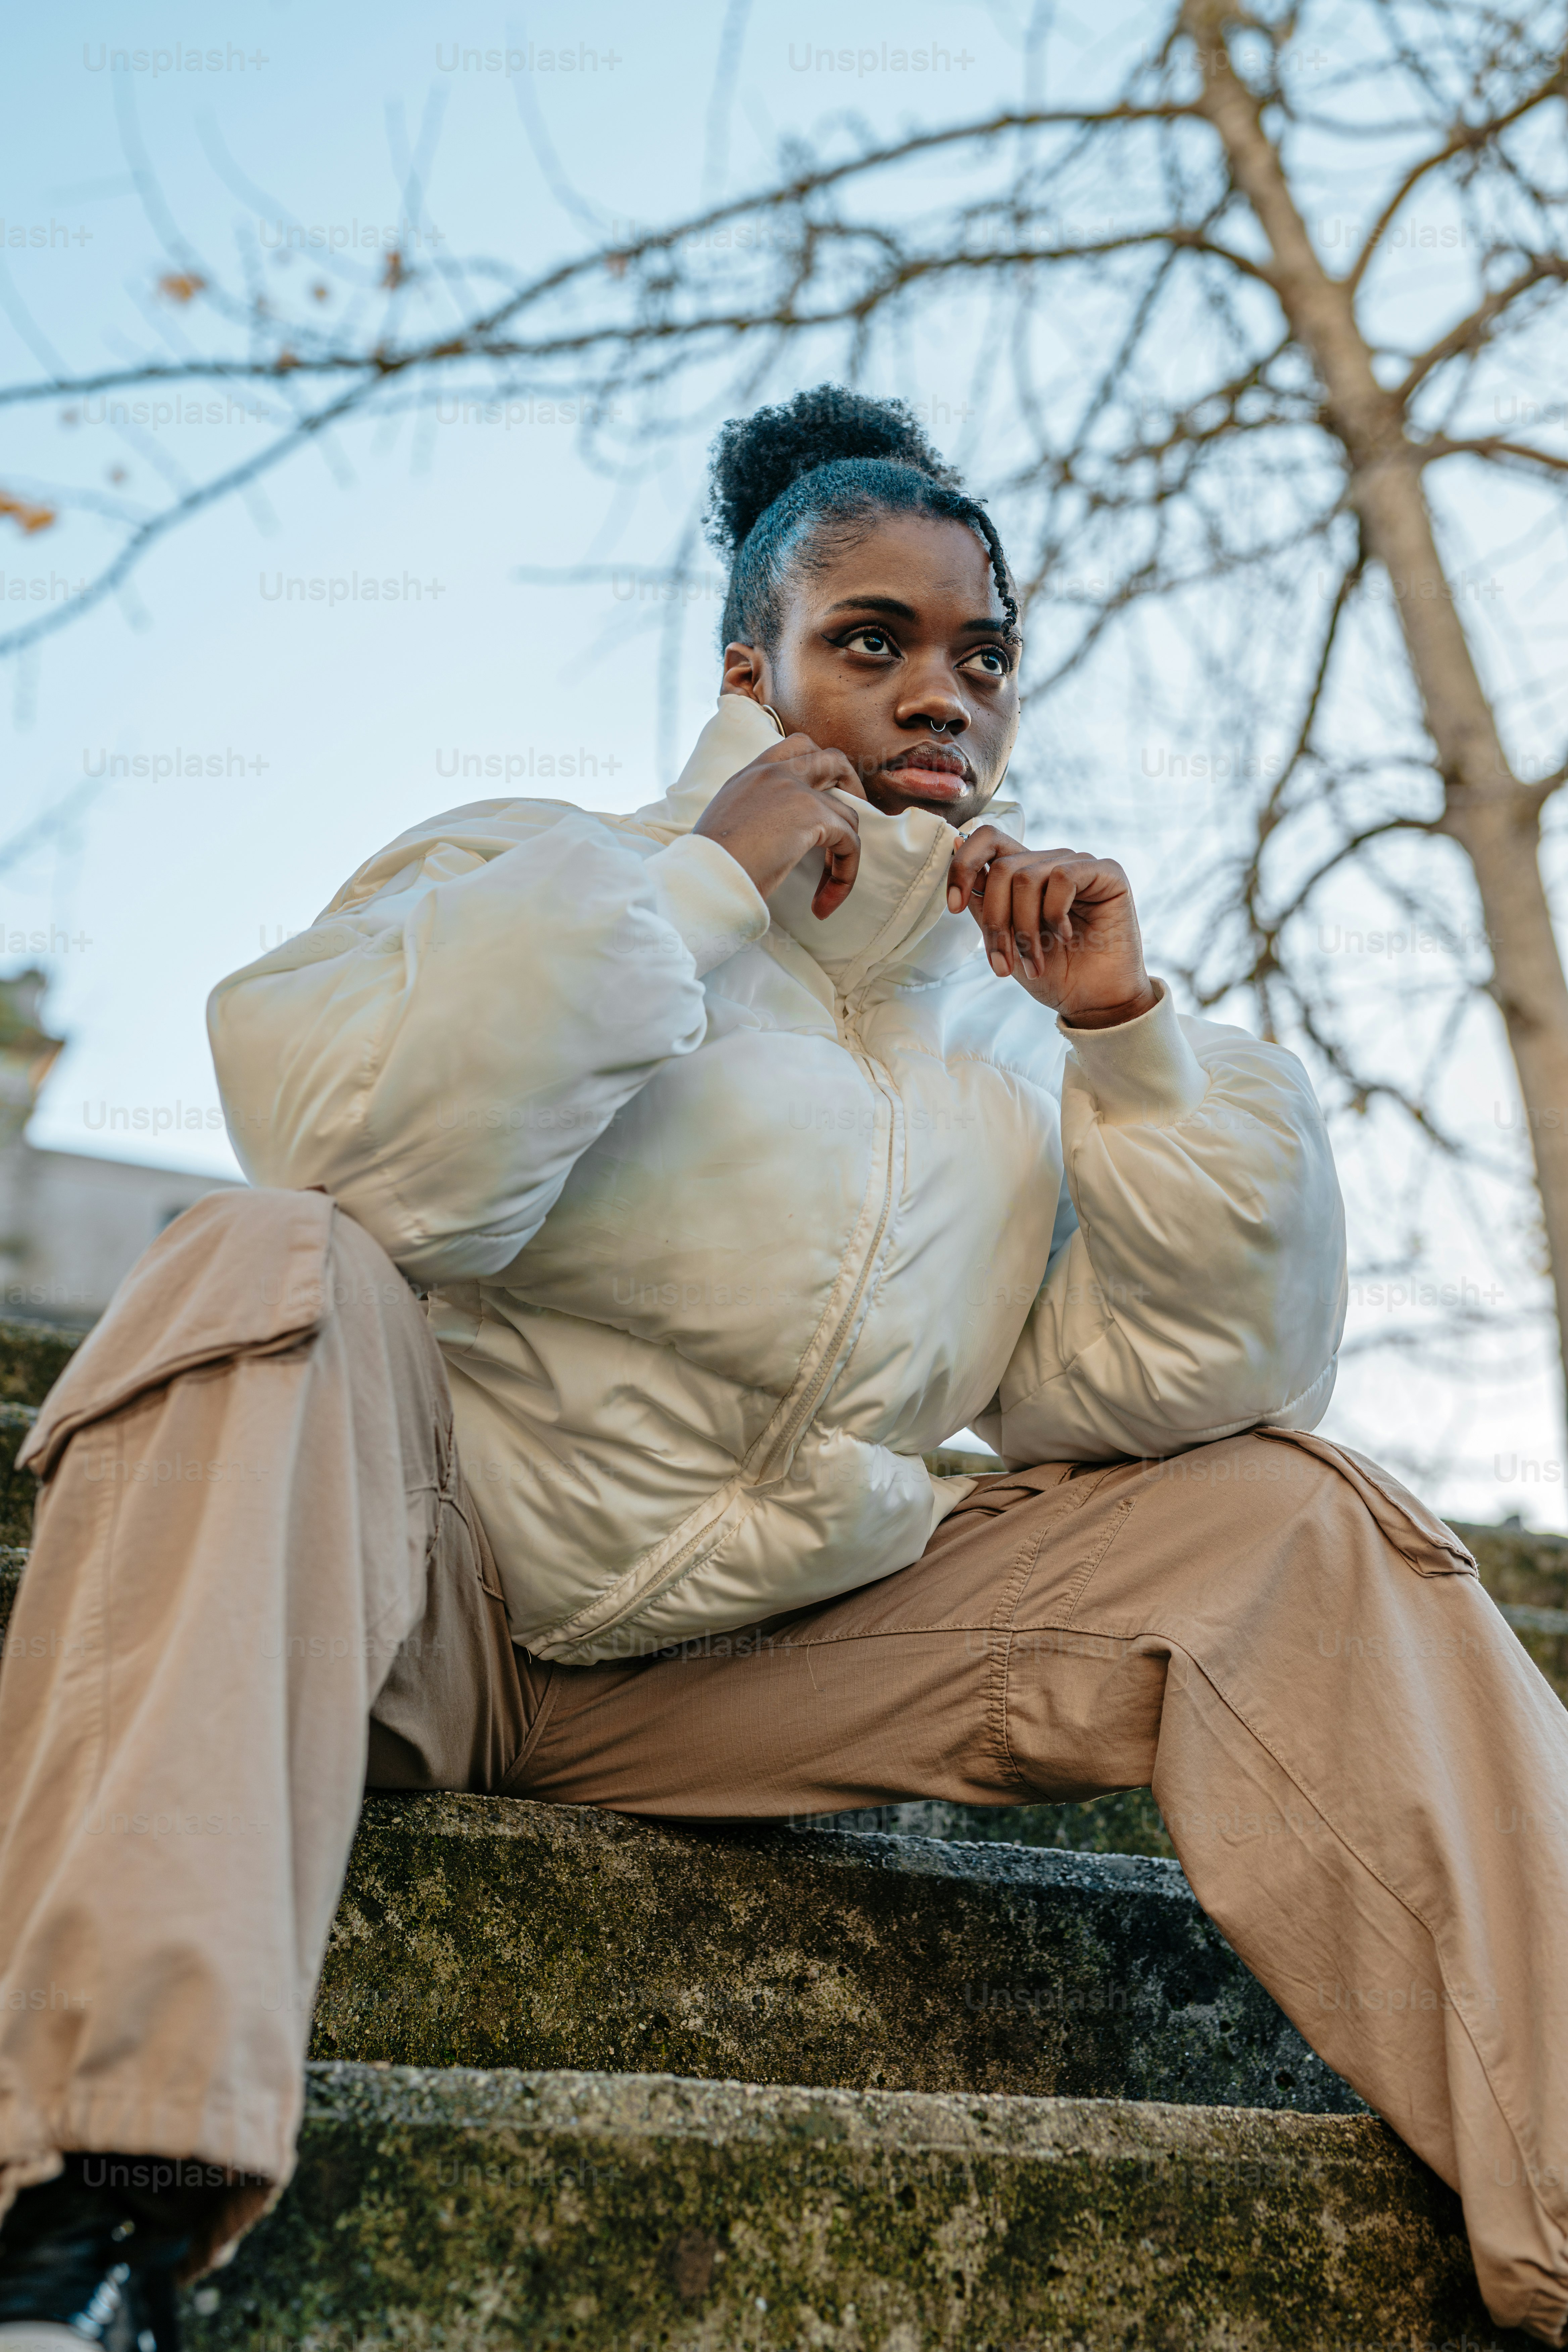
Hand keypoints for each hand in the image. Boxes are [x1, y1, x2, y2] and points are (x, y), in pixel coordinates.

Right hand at [693, 731, 866, 917]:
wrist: (702, 877)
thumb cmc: (707, 867)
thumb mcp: (726, 829)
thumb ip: (752, 819)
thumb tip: (776, 841)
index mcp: (750, 775)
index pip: (794, 748)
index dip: (818, 767)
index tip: (825, 795)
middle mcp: (773, 773)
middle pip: (831, 758)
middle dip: (851, 786)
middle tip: (850, 822)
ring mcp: (795, 789)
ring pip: (848, 811)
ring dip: (846, 851)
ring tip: (830, 886)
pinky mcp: (812, 815)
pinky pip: (850, 842)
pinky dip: (845, 874)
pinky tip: (825, 902)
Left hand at [947, 827, 1158, 1027]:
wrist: (1093, 1001)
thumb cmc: (1052, 973)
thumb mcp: (1005, 938)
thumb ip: (984, 898)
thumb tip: (957, 846)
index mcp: (1025, 874)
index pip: (988, 840)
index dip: (964, 866)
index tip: (955, 906)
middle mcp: (1050, 863)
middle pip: (1003, 868)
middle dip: (997, 922)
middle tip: (1004, 963)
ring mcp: (1078, 865)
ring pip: (1027, 877)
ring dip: (1025, 929)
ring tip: (1034, 962)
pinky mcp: (1106, 872)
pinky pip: (1063, 877)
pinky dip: (1055, 915)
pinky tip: (1066, 936)